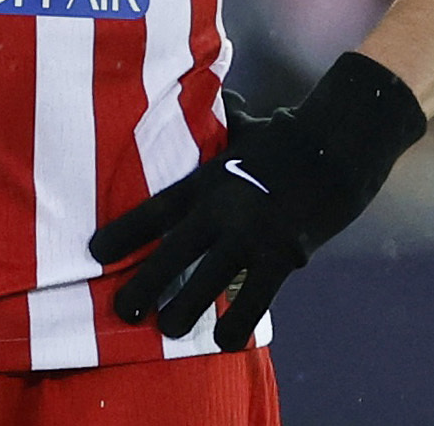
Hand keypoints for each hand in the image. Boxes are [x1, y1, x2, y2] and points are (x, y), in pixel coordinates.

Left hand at [87, 51, 426, 350]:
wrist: (339, 149)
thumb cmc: (288, 140)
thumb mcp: (246, 130)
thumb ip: (225, 122)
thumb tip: (220, 91)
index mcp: (207, 179)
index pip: (155, 210)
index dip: (123, 232)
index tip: (93, 254)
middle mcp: (222, 207)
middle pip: (173, 251)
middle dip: (144, 283)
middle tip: (122, 311)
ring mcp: (252, 232)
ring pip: (209, 280)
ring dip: (186, 309)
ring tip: (167, 331)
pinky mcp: (284, 253)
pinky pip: (257, 297)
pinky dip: (240, 322)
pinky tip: (226, 342)